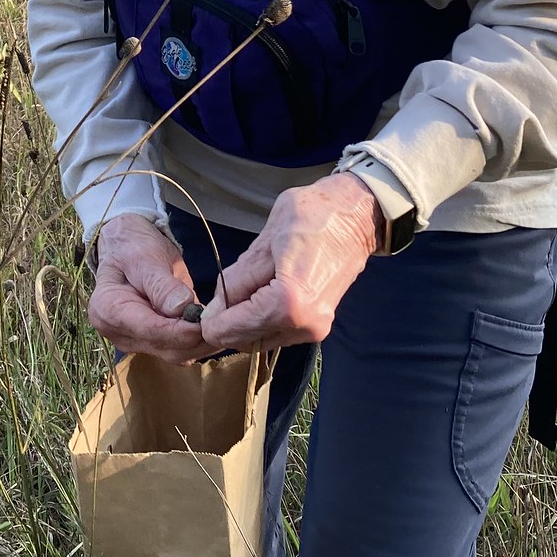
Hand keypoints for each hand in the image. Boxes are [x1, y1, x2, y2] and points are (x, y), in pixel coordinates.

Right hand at [87, 213, 211, 363]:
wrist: (129, 245)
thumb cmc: (132, 246)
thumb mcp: (144, 257)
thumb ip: (161, 285)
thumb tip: (182, 307)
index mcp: (108, 311)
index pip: (150, 330)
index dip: (181, 329)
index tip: (207, 320)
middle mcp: (119, 333)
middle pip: (164, 347)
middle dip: (196, 339)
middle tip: (225, 322)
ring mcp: (136, 340)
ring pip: (175, 354)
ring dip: (202, 343)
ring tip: (225, 324)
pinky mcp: (153, 342)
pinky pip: (179, 349)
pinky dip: (199, 341)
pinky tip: (214, 326)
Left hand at [199, 173, 380, 352]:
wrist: (357, 216)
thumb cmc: (313, 217)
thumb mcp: (265, 242)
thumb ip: (238, 279)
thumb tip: (214, 308)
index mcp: (290, 303)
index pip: (235, 328)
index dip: (212, 322)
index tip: (199, 311)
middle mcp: (305, 325)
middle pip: (247, 339)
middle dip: (226, 324)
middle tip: (217, 298)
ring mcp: (314, 328)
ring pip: (261, 339)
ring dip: (243, 323)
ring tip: (241, 289)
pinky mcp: (318, 325)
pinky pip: (277, 332)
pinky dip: (261, 320)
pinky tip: (258, 295)